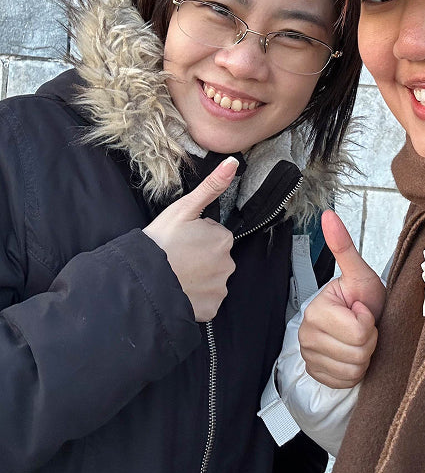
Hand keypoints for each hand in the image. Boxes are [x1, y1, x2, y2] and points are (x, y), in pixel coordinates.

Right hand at [143, 157, 237, 321]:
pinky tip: (180, 291)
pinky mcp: (211, 310)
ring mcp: (220, 289)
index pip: (214, 235)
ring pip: (211, 279)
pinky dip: (196, 297)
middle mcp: (228, 265)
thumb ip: (211, 186)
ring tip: (175, 274)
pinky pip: (207, 301)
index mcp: (224, 239)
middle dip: (200, 257)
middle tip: (176, 257)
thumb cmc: (161, 241)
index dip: (196, 236)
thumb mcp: (184, 208)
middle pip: (215, 257)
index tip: (180, 240)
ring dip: (198, 278)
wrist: (143, 280)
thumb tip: (233, 163)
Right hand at [298, 210, 384, 388]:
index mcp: (316, 310)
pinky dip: (354, 372)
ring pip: (353, 368)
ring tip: (358, 340)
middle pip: (357, 351)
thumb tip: (328, 214)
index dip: (368, 321)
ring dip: (363, 356)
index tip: (361, 310)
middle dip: (368, 340)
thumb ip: (344, 247)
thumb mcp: (359, 274)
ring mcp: (310, 357)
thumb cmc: (363, 300)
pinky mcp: (317, 375)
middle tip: (362, 326)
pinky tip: (351, 355)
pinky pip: (346, 381)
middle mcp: (306, 334)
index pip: (359, 330)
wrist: (358, 327)